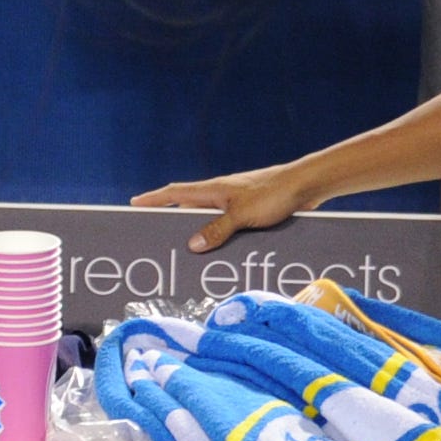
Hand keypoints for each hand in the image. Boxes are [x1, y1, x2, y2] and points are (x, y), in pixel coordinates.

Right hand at [132, 164, 312, 253]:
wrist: (306, 185)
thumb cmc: (274, 193)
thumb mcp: (242, 215)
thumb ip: (217, 230)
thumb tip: (192, 245)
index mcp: (213, 190)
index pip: (176, 193)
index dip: (154, 199)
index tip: (134, 203)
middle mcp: (221, 195)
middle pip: (189, 209)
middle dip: (172, 222)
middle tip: (156, 237)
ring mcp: (236, 203)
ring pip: (210, 221)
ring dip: (200, 234)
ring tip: (187, 255)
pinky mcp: (251, 212)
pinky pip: (228, 227)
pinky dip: (221, 239)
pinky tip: (222, 255)